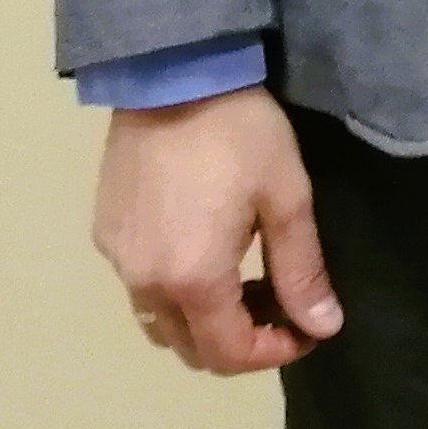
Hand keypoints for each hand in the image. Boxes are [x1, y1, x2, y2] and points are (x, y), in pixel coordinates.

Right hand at [92, 86, 337, 374]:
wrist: (172, 74)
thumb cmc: (240, 134)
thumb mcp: (286, 199)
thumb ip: (302, 271)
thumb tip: (323, 328)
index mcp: (192, 281)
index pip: (230, 354)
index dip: (274, 353)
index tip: (307, 328)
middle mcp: (144, 283)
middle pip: (190, 349)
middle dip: (240, 344)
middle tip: (279, 305)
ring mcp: (117, 260)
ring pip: (158, 323)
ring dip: (202, 323)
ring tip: (243, 283)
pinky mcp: (104, 234)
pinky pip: (138, 287)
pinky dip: (173, 292)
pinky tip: (202, 251)